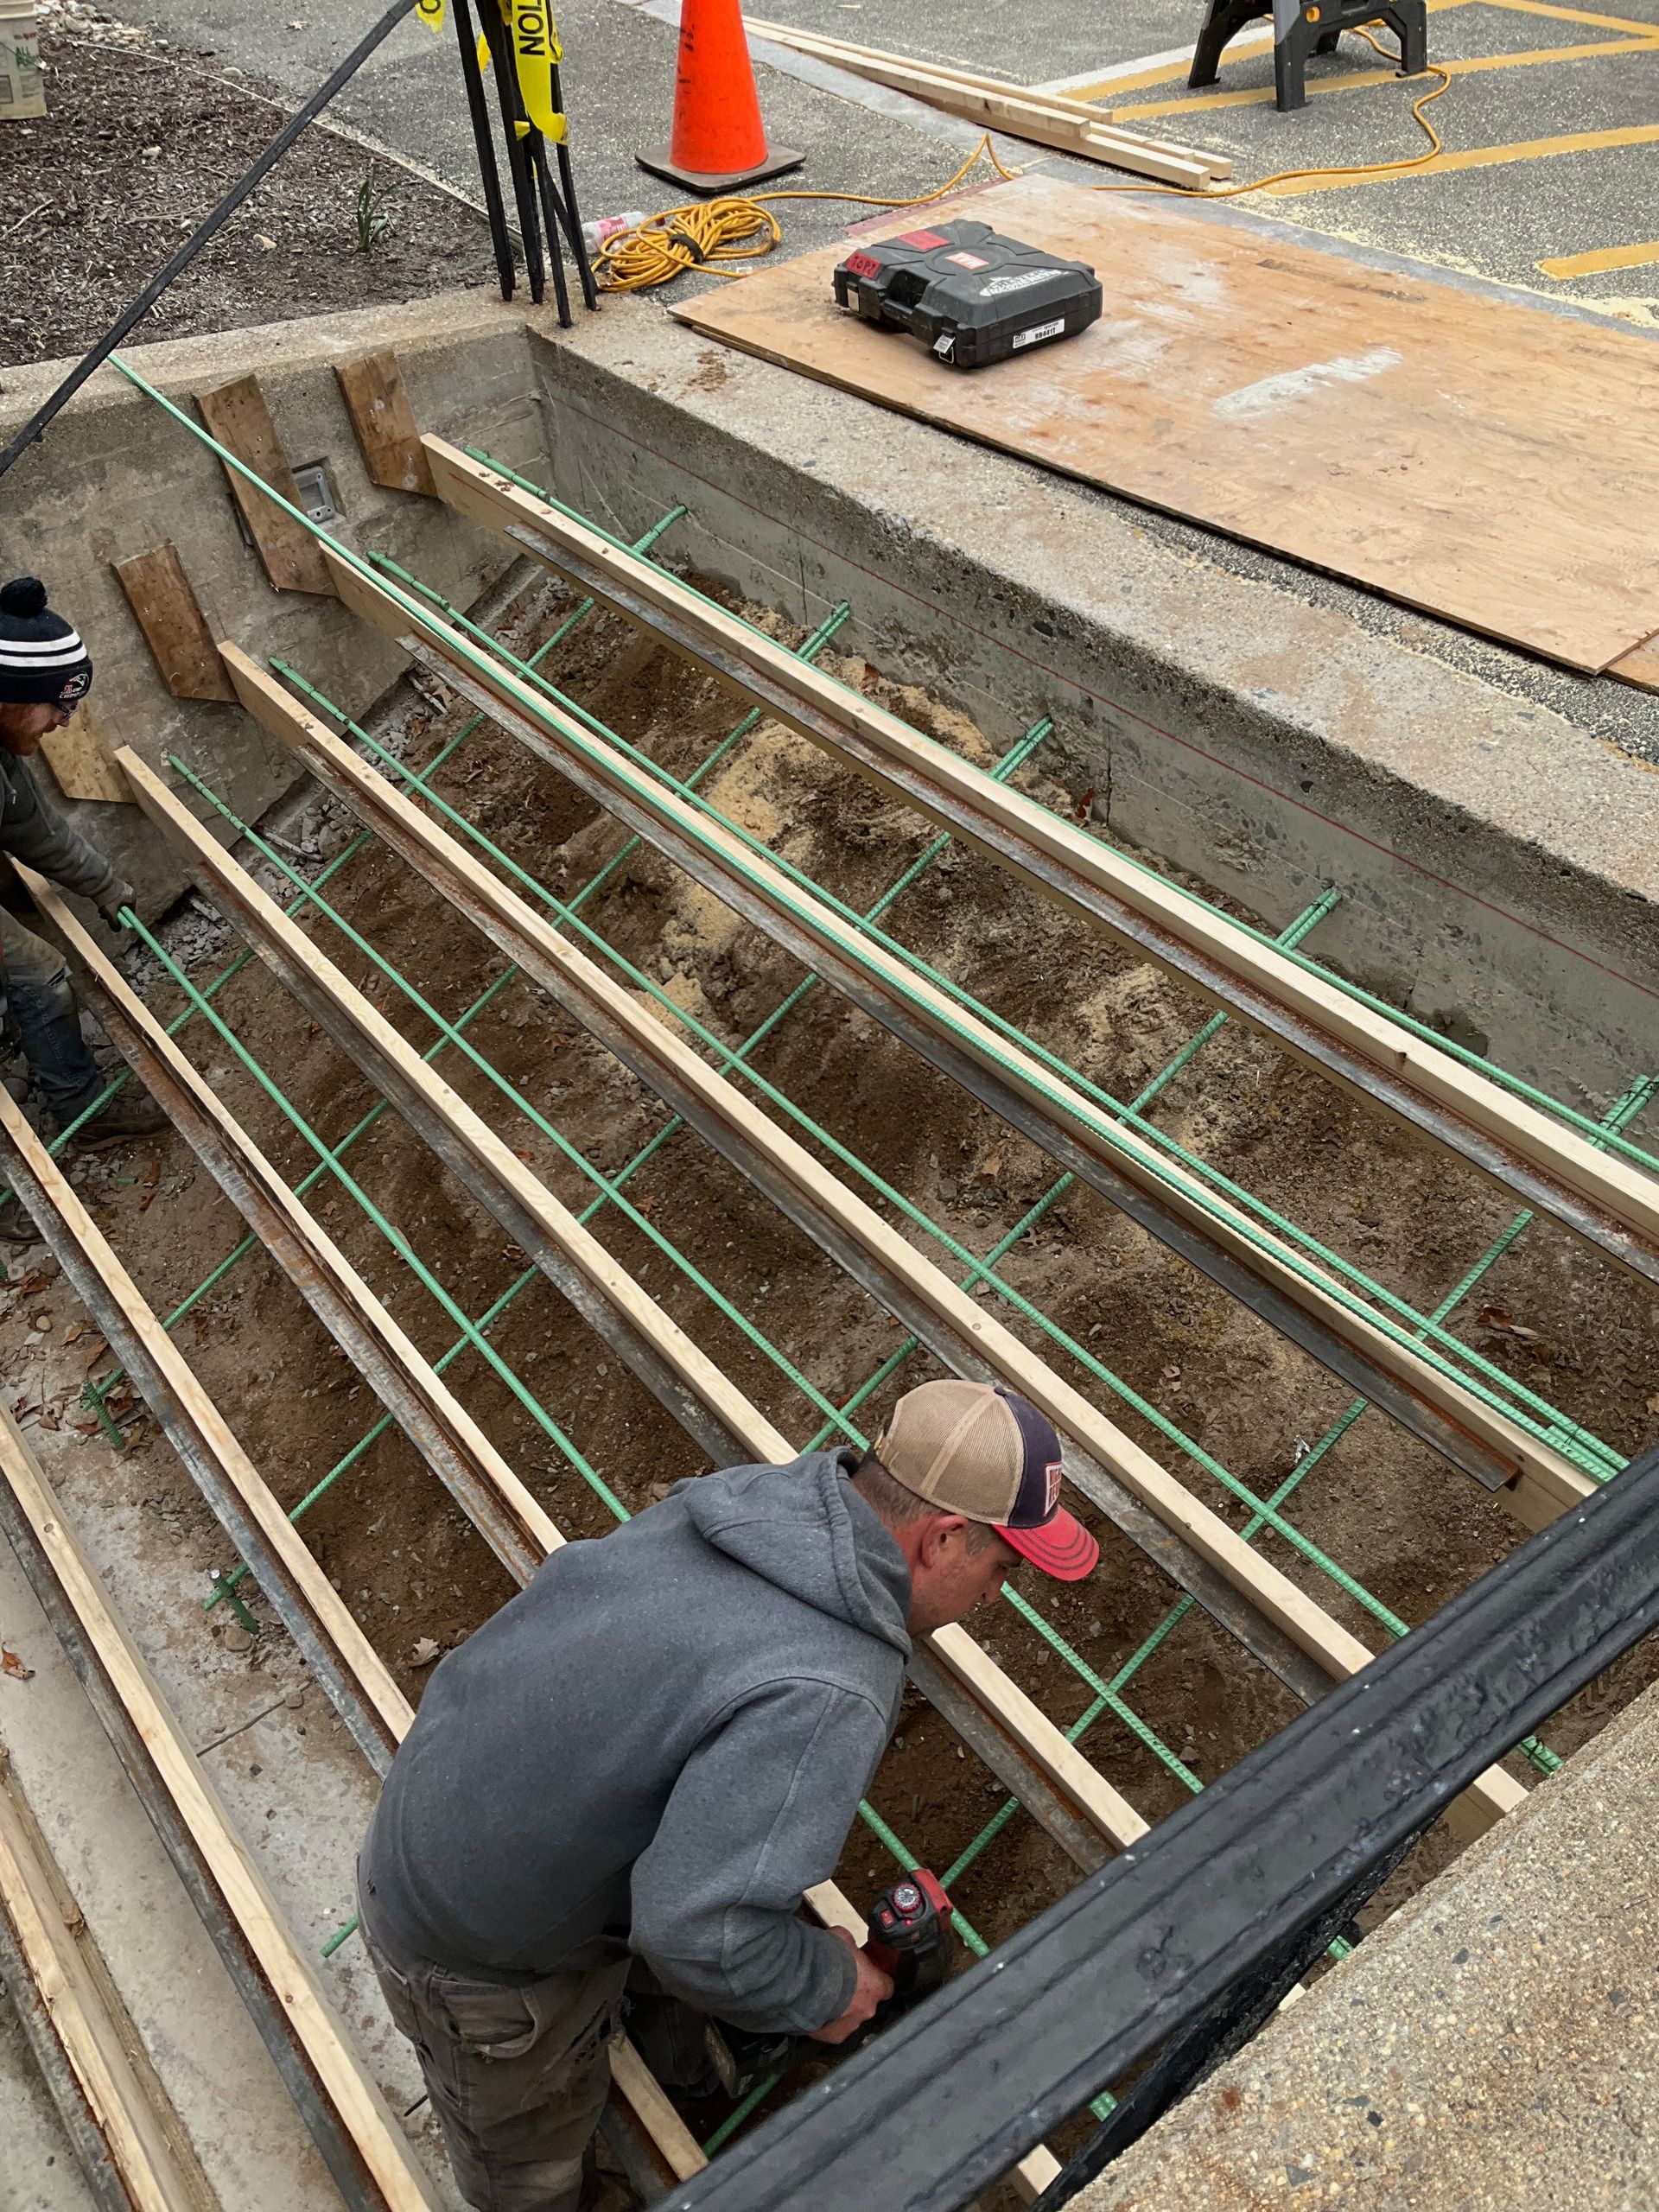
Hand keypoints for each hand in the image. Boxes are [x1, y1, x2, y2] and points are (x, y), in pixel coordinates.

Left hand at [95, 878, 133, 928]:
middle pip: (122, 908)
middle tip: (106, 918)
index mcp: (131, 897)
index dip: (125, 919)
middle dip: (114, 914)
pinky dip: (106, 903)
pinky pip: (112, 898)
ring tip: (101, 911)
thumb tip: (117, 930)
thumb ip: (115, 923)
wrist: (96, 882)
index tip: (119, 924)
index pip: (131, 912)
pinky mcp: (113, 885)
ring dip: (109, 909)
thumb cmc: (106, 897)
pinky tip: (100, 905)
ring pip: (116, 904)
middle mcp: (128, 891)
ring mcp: (121, 887)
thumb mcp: (110, 913)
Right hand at [806, 1926, 893, 2044]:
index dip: (877, 1981)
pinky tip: (817, 2009)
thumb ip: (852, 1947)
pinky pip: (833, 2029)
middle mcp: (867, 2009)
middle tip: (841, 1983)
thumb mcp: (844, 1939)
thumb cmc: (825, 1959)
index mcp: (875, 1986)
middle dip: (856, 1995)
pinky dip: (827, 2021)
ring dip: (841, 2009)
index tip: (868, 1976)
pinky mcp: (833, 2036)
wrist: (803, 1980)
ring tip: (825, 1997)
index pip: (887, 1987)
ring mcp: (850, 2025)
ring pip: (850, 2018)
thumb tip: (849, 1945)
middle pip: (867, 2004)